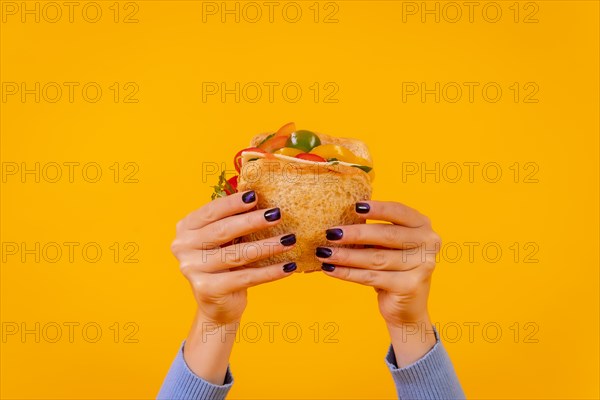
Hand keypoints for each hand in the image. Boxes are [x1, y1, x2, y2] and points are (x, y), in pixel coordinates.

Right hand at [170, 190, 296, 382]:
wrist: (217, 304)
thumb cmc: (224, 264)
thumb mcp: (224, 240)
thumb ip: (234, 220)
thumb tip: (262, 198)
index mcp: (186, 228)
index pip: (211, 211)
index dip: (233, 203)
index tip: (256, 195)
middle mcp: (183, 247)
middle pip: (223, 231)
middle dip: (253, 221)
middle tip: (277, 214)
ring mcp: (192, 269)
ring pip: (237, 254)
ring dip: (267, 246)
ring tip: (289, 240)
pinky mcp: (208, 289)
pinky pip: (246, 278)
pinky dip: (270, 272)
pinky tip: (288, 267)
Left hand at [316, 200, 441, 365]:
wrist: (407, 308)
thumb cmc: (393, 269)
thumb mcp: (388, 246)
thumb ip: (375, 231)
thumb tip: (340, 219)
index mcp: (423, 226)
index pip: (399, 212)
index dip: (377, 208)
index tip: (354, 206)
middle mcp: (428, 243)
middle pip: (386, 235)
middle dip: (354, 234)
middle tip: (330, 233)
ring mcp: (422, 265)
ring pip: (375, 258)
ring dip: (345, 256)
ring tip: (323, 253)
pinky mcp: (410, 286)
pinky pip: (371, 277)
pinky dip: (347, 273)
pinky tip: (330, 269)